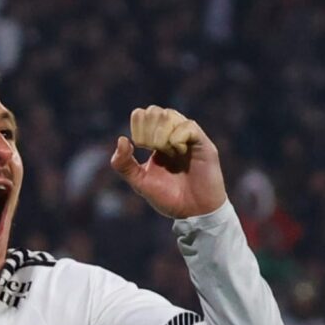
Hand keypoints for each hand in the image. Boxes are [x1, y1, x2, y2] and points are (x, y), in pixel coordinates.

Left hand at [110, 106, 227, 218]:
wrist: (194, 213)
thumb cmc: (169, 198)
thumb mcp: (140, 183)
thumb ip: (124, 165)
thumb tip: (121, 139)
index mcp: (157, 143)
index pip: (144, 116)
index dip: (138, 125)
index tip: (139, 146)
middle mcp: (172, 136)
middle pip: (156, 112)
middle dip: (148, 128)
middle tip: (151, 148)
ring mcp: (188, 139)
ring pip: (170, 115)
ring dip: (161, 132)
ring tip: (165, 151)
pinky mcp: (203, 144)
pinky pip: (188, 126)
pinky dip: (177, 136)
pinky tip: (177, 151)